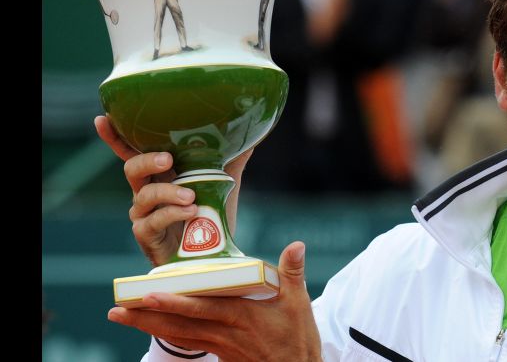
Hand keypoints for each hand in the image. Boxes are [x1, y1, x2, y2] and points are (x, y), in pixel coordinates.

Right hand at [94, 116, 252, 264]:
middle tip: (168, 159)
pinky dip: (172, 214)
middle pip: (131, 169)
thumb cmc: (210, 211)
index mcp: (159, 174)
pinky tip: (191, 211)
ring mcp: (143, 214)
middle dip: (146, 161)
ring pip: (144, 196)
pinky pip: (153, 221)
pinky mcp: (147, 235)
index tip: (102, 119)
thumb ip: (232, 156)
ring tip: (191, 196)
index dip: (115, 137)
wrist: (213, 252)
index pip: (132, 152)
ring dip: (168, 192)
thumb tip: (250, 131)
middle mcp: (146, 191)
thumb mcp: (223, 180)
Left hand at [108, 242, 322, 361]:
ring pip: (178, 335)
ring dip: (148, 327)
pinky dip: (167, 335)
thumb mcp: (300, 302)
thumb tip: (296, 244)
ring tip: (122, 316)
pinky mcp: (220, 354)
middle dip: (147, 317)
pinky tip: (151, 328)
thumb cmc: (298, 337)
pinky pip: (187, 343)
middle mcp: (225, 332)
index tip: (149, 296)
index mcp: (242, 316)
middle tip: (118, 309)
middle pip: (180, 324)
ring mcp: (220, 346)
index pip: (202, 308)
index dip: (175, 303)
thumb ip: (293, 271)